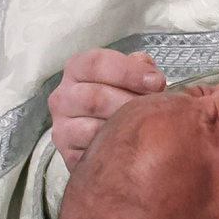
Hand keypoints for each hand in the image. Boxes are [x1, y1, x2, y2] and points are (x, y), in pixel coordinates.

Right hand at [48, 48, 164, 168]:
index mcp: (76, 69)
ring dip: (124, 128)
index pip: (96, 64)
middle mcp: (62, 97)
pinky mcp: (68, 154)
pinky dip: (114, 150)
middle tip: (154, 110)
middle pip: (94, 97)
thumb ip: (139, 68)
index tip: (156, 82)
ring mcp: (62, 127)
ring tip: (145, 129)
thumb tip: (152, 77)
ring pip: (92, 128)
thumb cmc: (120, 98)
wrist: (106, 138)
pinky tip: (131, 146)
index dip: (129, 72)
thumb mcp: (128, 75)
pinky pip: (92, 154)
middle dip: (130, 103)